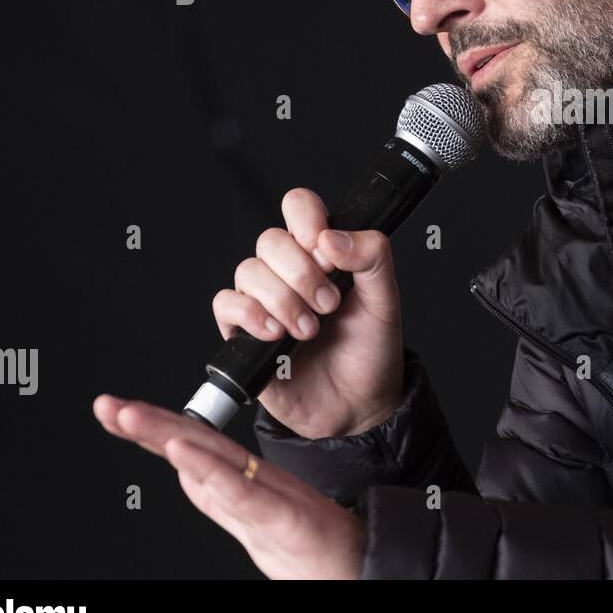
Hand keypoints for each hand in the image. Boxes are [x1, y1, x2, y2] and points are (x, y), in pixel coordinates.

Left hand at [93, 394, 366, 579]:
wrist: (375, 570)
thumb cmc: (323, 554)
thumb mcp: (262, 529)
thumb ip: (226, 500)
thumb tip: (188, 474)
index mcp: (248, 487)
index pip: (192, 453)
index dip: (155, 430)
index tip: (119, 412)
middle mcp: (257, 486)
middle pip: (196, 448)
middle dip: (149, 425)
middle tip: (108, 405)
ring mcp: (272, 502)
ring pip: (214, 460)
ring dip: (168, 435)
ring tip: (129, 416)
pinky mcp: (290, 521)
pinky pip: (245, 495)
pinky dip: (212, 471)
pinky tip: (183, 454)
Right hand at [211, 187, 404, 437]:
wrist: (357, 405)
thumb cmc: (370, 350)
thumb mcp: (386, 300)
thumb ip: (372, 257)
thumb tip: (331, 237)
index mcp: (322, 252)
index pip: (299, 207)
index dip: (307, 220)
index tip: (327, 251)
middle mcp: (288, 271)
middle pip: (270, 239)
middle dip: (301, 272)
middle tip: (329, 304)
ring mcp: (263, 299)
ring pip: (248, 271)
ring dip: (282, 300)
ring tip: (310, 329)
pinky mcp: (242, 331)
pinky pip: (226, 304)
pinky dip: (250, 315)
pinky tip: (276, 333)